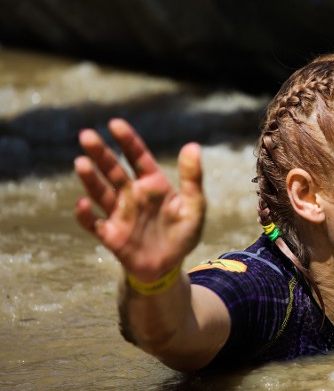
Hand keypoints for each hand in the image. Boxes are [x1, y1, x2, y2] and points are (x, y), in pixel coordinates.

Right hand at [74, 118, 205, 280]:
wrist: (169, 266)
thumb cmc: (182, 234)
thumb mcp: (194, 206)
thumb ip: (192, 178)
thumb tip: (193, 145)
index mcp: (153, 184)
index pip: (137, 157)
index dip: (127, 141)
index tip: (114, 124)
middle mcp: (132, 194)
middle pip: (113, 170)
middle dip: (100, 153)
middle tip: (86, 135)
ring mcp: (119, 213)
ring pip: (100, 192)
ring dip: (90, 178)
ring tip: (81, 163)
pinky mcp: (110, 234)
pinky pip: (93, 223)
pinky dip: (85, 214)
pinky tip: (81, 203)